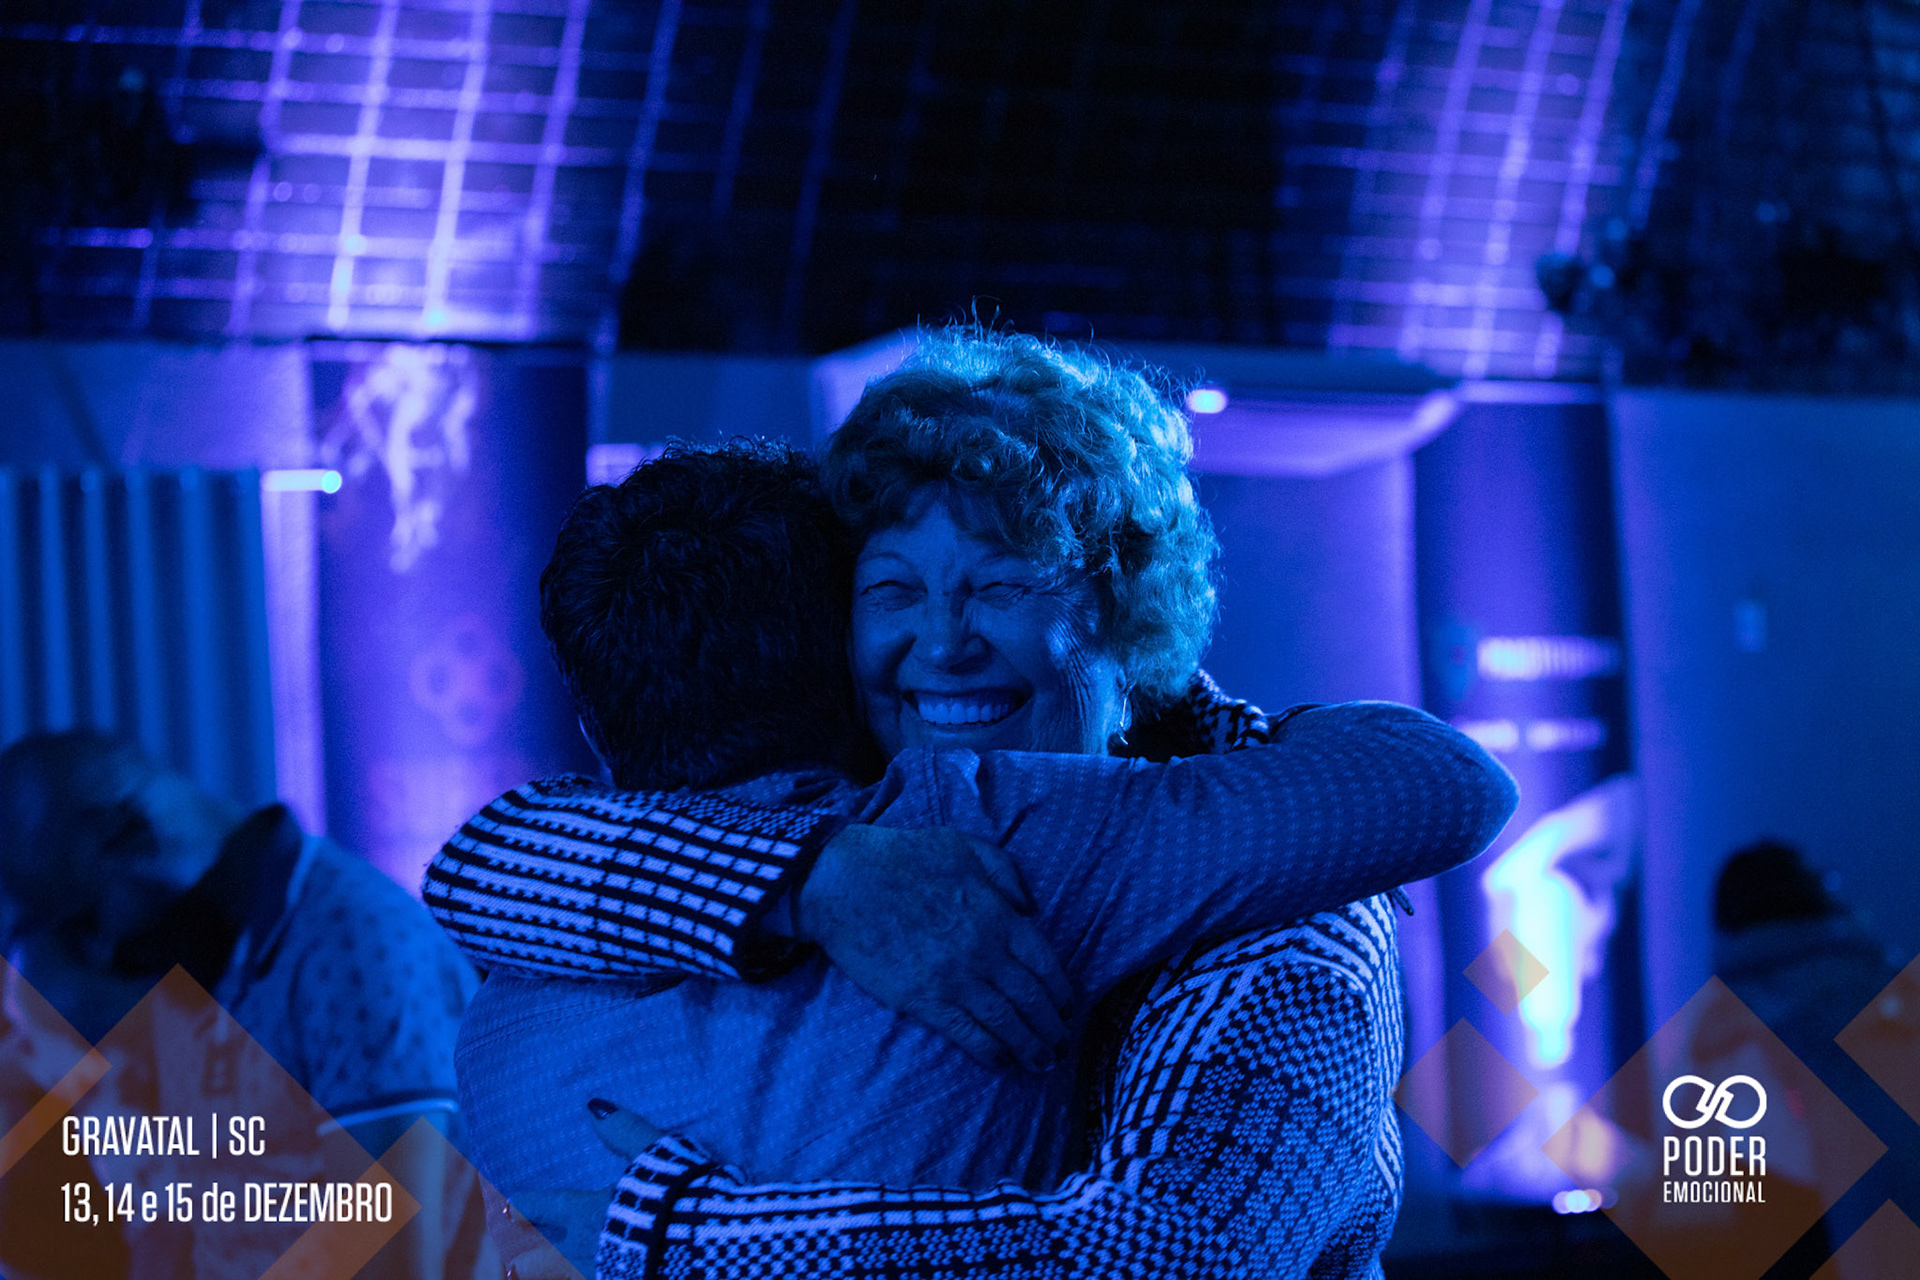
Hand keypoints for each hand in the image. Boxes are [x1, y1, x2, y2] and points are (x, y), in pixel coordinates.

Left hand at [502, 1101, 662, 1279]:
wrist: (696, 1244)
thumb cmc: (672, 1197)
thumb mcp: (653, 1155)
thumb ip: (624, 1131)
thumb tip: (593, 1106)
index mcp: (589, 1213)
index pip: (549, 1206)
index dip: (528, 1205)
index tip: (509, 1206)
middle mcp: (587, 1249)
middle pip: (546, 1257)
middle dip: (527, 1261)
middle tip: (511, 1265)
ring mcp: (603, 1275)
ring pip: (567, 1277)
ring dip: (553, 1277)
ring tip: (534, 1278)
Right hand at [796, 825, 1073, 1070]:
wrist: (844, 881)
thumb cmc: (903, 857)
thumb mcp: (965, 846)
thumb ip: (1006, 873)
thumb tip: (1031, 908)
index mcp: (997, 915)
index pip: (1044, 963)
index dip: (1061, 992)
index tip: (1068, 1008)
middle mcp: (983, 952)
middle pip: (1031, 999)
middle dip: (1051, 1027)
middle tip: (1060, 1045)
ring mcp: (954, 979)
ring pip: (1005, 1022)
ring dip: (1029, 1046)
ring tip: (1041, 1063)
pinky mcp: (922, 999)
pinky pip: (966, 1033)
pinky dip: (989, 1050)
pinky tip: (1001, 1060)